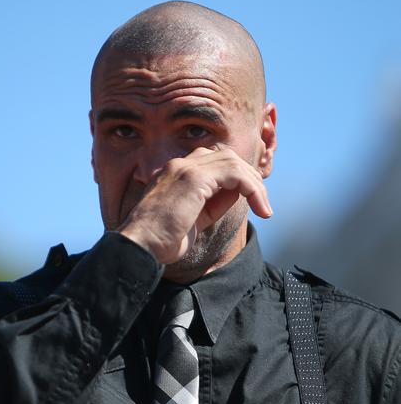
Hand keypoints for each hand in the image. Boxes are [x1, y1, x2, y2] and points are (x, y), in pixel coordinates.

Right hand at [118, 147, 272, 264]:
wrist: (141, 246)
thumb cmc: (162, 240)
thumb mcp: (194, 219)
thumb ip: (213, 203)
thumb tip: (237, 193)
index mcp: (174, 174)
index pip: (213, 163)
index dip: (235, 177)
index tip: (250, 200)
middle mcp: (178, 165)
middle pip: (226, 157)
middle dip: (249, 178)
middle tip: (262, 204)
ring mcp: (185, 169)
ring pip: (233, 163)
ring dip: (254, 185)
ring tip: (263, 208)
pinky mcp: (194, 177)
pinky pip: (235, 174)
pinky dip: (252, 189)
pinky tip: (259, 208)